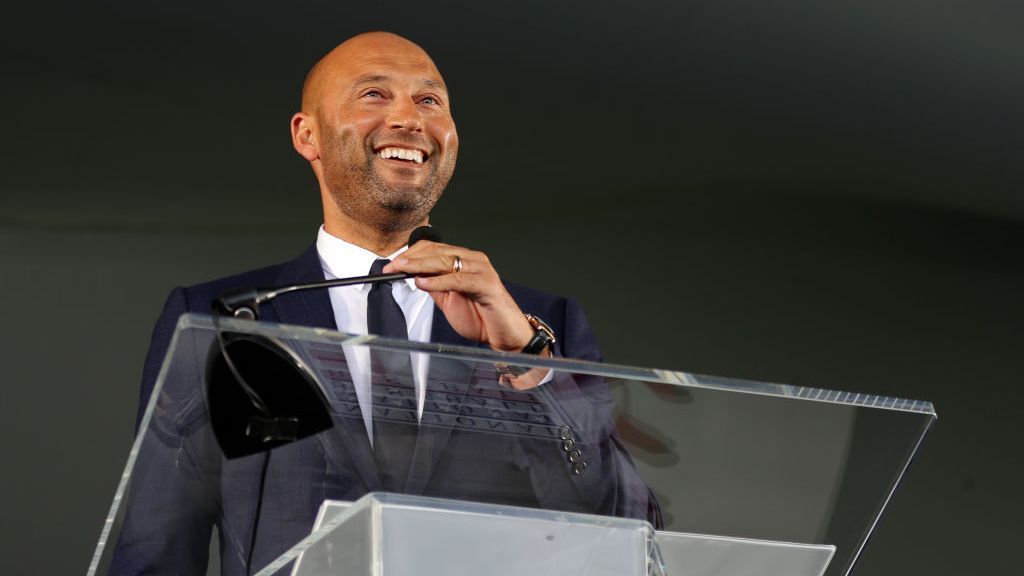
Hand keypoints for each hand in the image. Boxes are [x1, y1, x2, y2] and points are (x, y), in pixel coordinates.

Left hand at [382, 241, 540, 352]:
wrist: (506, 335)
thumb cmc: (481, 317)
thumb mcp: (449, 299)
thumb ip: (434, 285)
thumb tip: (412, 276)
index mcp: (464, 260)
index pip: (433, 248)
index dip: (410, 255)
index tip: (391, 266)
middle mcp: (473, 260)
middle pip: (437, 252)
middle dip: (410, 259)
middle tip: (391, 267)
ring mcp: (481, 270)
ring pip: (446, 261)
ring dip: (420, 265)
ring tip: (402, 271)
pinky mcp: (487, 284)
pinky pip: (459, 279)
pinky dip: (439, 281)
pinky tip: (423, 283)